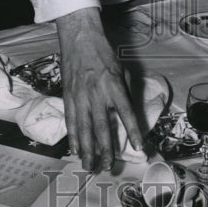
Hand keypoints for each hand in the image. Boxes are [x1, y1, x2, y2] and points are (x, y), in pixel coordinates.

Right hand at [55, 6, 142, 172]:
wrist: (80, 38)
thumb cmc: (104, 54)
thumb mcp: (121, 70)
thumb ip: (125, 92)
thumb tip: (130, 115)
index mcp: (114, 85)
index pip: (126, 113)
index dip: (133, 132)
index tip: (139, 148)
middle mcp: (97, 93)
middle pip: (102, 128)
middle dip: (106, 150)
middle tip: (109, 167)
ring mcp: (80, 96)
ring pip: (84, 129)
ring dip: (87, 150)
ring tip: (90, 166)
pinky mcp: (68, 97)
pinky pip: (71, 121)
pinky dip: (73, 137)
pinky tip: (75, 150)